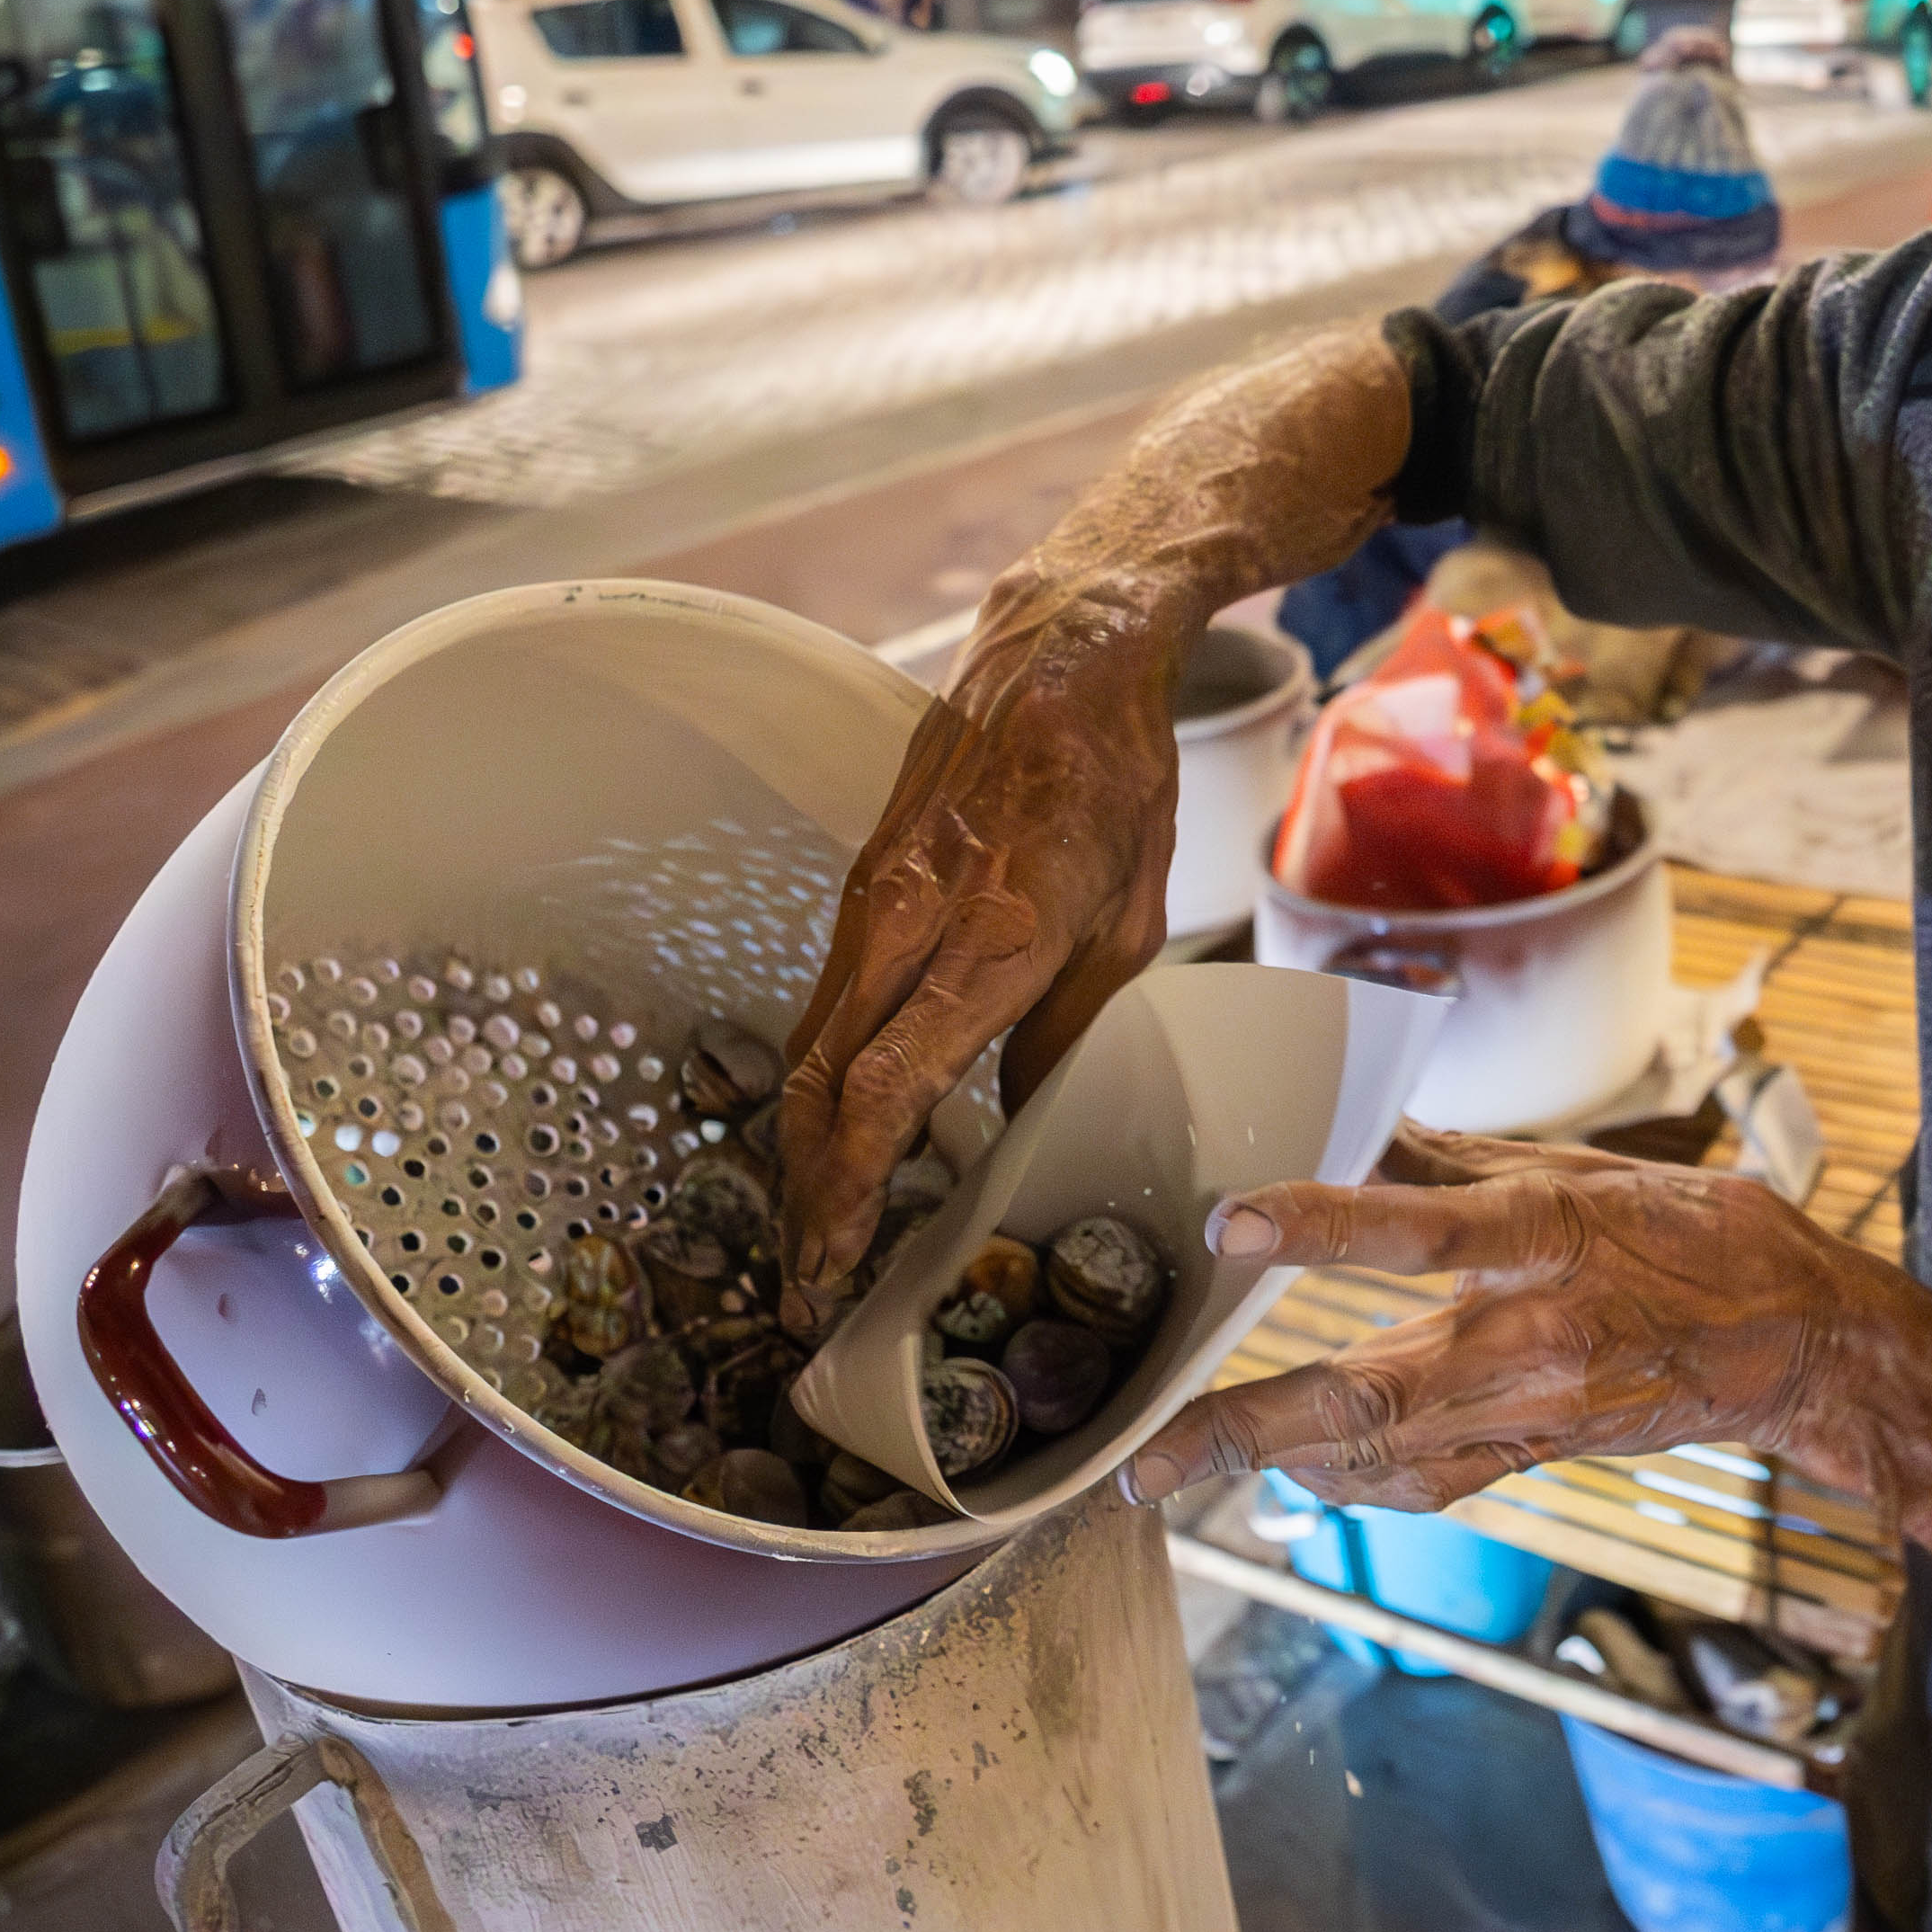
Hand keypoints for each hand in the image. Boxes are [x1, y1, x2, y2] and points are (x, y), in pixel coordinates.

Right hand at [772, 611, 1180, 1303]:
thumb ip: (1071, 1025)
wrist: (1064, 649)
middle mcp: (911, 917)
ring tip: (815, 1230)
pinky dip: (817, 1079)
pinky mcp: (863, 880)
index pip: (886, 1085)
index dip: (853, 1186)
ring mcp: (874, 895)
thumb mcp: (1131, 917)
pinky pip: (824, 998)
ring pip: (808, 1045)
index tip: (843, 1258)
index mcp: (993, 934)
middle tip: (810, 1282)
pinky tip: (833, 1129)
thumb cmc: (1119, 779)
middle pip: (819, 1084)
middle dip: (805, 1195)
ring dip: (801, 1148)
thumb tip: (1017, 1119)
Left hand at [1121, 1127, 1888, 1507]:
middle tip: (1150, 1461)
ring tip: (1182, 1466)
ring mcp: (1534, 1414)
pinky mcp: (1537, 1457)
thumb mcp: (1584, 1167)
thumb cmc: (1695, 1237)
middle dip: (1249, 1431)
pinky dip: (1349, 1482)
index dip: (1321, 1225)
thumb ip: (1457, 1156)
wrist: (1796, 1341)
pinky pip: (1423, 1487)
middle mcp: (1535, 1339)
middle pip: (1372, 1394)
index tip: (1227, 1224)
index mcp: (1550, 1237)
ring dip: (1277, 1465)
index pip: (1421, 1229)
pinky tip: (1298, 1471)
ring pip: (1382, 1458)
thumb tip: (1354, 1118)